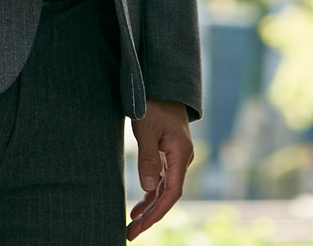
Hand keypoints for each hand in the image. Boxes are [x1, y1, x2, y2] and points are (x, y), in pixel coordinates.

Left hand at [127, 100, 192, 238]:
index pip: (172, 193)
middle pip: (168, 195)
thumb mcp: (147, 128)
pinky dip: (150, 192)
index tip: (141, 227)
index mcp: (180, 154)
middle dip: (151, 216)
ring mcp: (174, 155)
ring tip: (132, 224)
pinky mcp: (167, 151)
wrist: (162, 81)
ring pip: (163, 188)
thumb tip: (148, 188)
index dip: (157, 213)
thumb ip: (148, 158)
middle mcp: (181, 158)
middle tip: (131, 233)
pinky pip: (160, 178)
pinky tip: (139, 204)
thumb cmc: (154, 102)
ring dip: (149, 206)